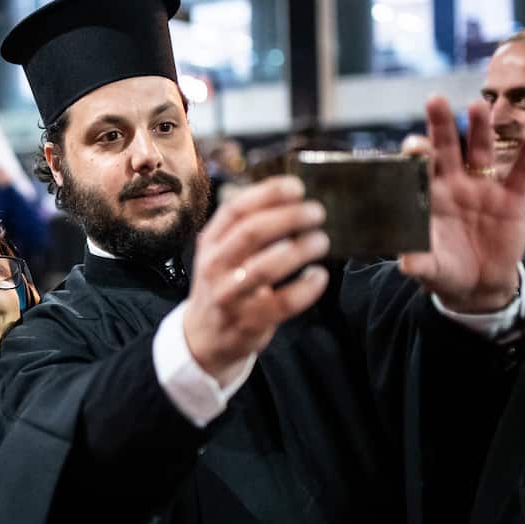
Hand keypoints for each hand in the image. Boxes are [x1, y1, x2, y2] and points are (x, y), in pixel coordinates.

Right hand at [183, 176, 330, 380]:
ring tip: (321, 241)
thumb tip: (292, 198)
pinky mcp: (248, 321)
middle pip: (252, 233)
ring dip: (300, 250)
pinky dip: (307, 287)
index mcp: (210, 243)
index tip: (296, 187)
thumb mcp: (221, 252)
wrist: (203, 336)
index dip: (267, 194)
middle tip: (316, 212)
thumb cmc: (224, 285)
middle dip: (289, 217)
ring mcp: (230, 295)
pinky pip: (283, 302)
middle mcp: (215, 266)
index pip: (235, 210)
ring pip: (266, 268)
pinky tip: (318, 275)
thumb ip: (245, 227)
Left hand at [397, 96, 524, 312]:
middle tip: (435, 101)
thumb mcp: (432, 270)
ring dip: (480, 129)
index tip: (411, 146)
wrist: (479, 284)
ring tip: (476, 107)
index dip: (415, 156)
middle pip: (446, 149)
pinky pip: (521, 171)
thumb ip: (420, 263)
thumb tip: (405, 264)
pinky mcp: (512, 197)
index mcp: (430, 199)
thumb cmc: (447, 271)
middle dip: (440, 126)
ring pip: (480, 152)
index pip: (419, 170)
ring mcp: (483, 188)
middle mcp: (454, 186)